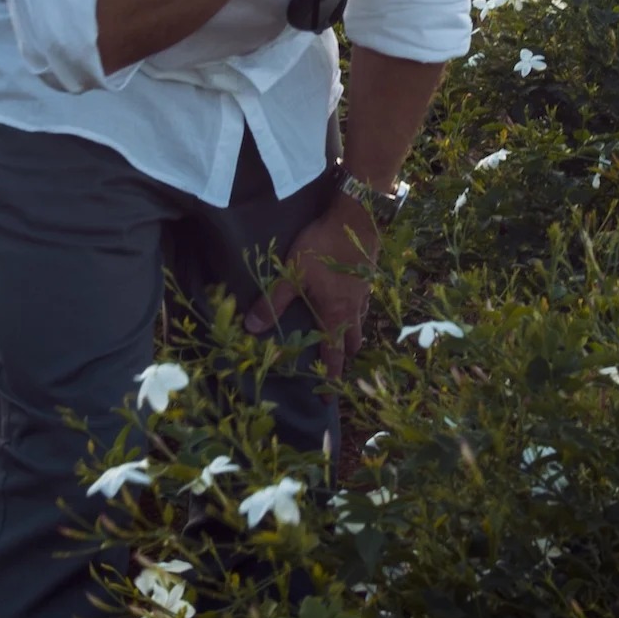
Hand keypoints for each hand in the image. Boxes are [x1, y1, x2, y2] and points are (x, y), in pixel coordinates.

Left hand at [245, 194, 376, 378]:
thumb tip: (251, 329)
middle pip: (352, 341)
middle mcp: (353, 309)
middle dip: (344, 356)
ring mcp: (363, 293)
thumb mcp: (292, 275)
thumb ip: (272, 302)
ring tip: (342, 338)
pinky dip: (355, 311)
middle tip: (336, 367)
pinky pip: (363, 303)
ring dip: (352, 333)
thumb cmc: (321, 248)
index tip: (329, 399)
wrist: (355, 218)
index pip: (333, 355)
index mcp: (335, 315)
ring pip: (360, 322)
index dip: (330, 377)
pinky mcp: (367, 276)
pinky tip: (348, 303)